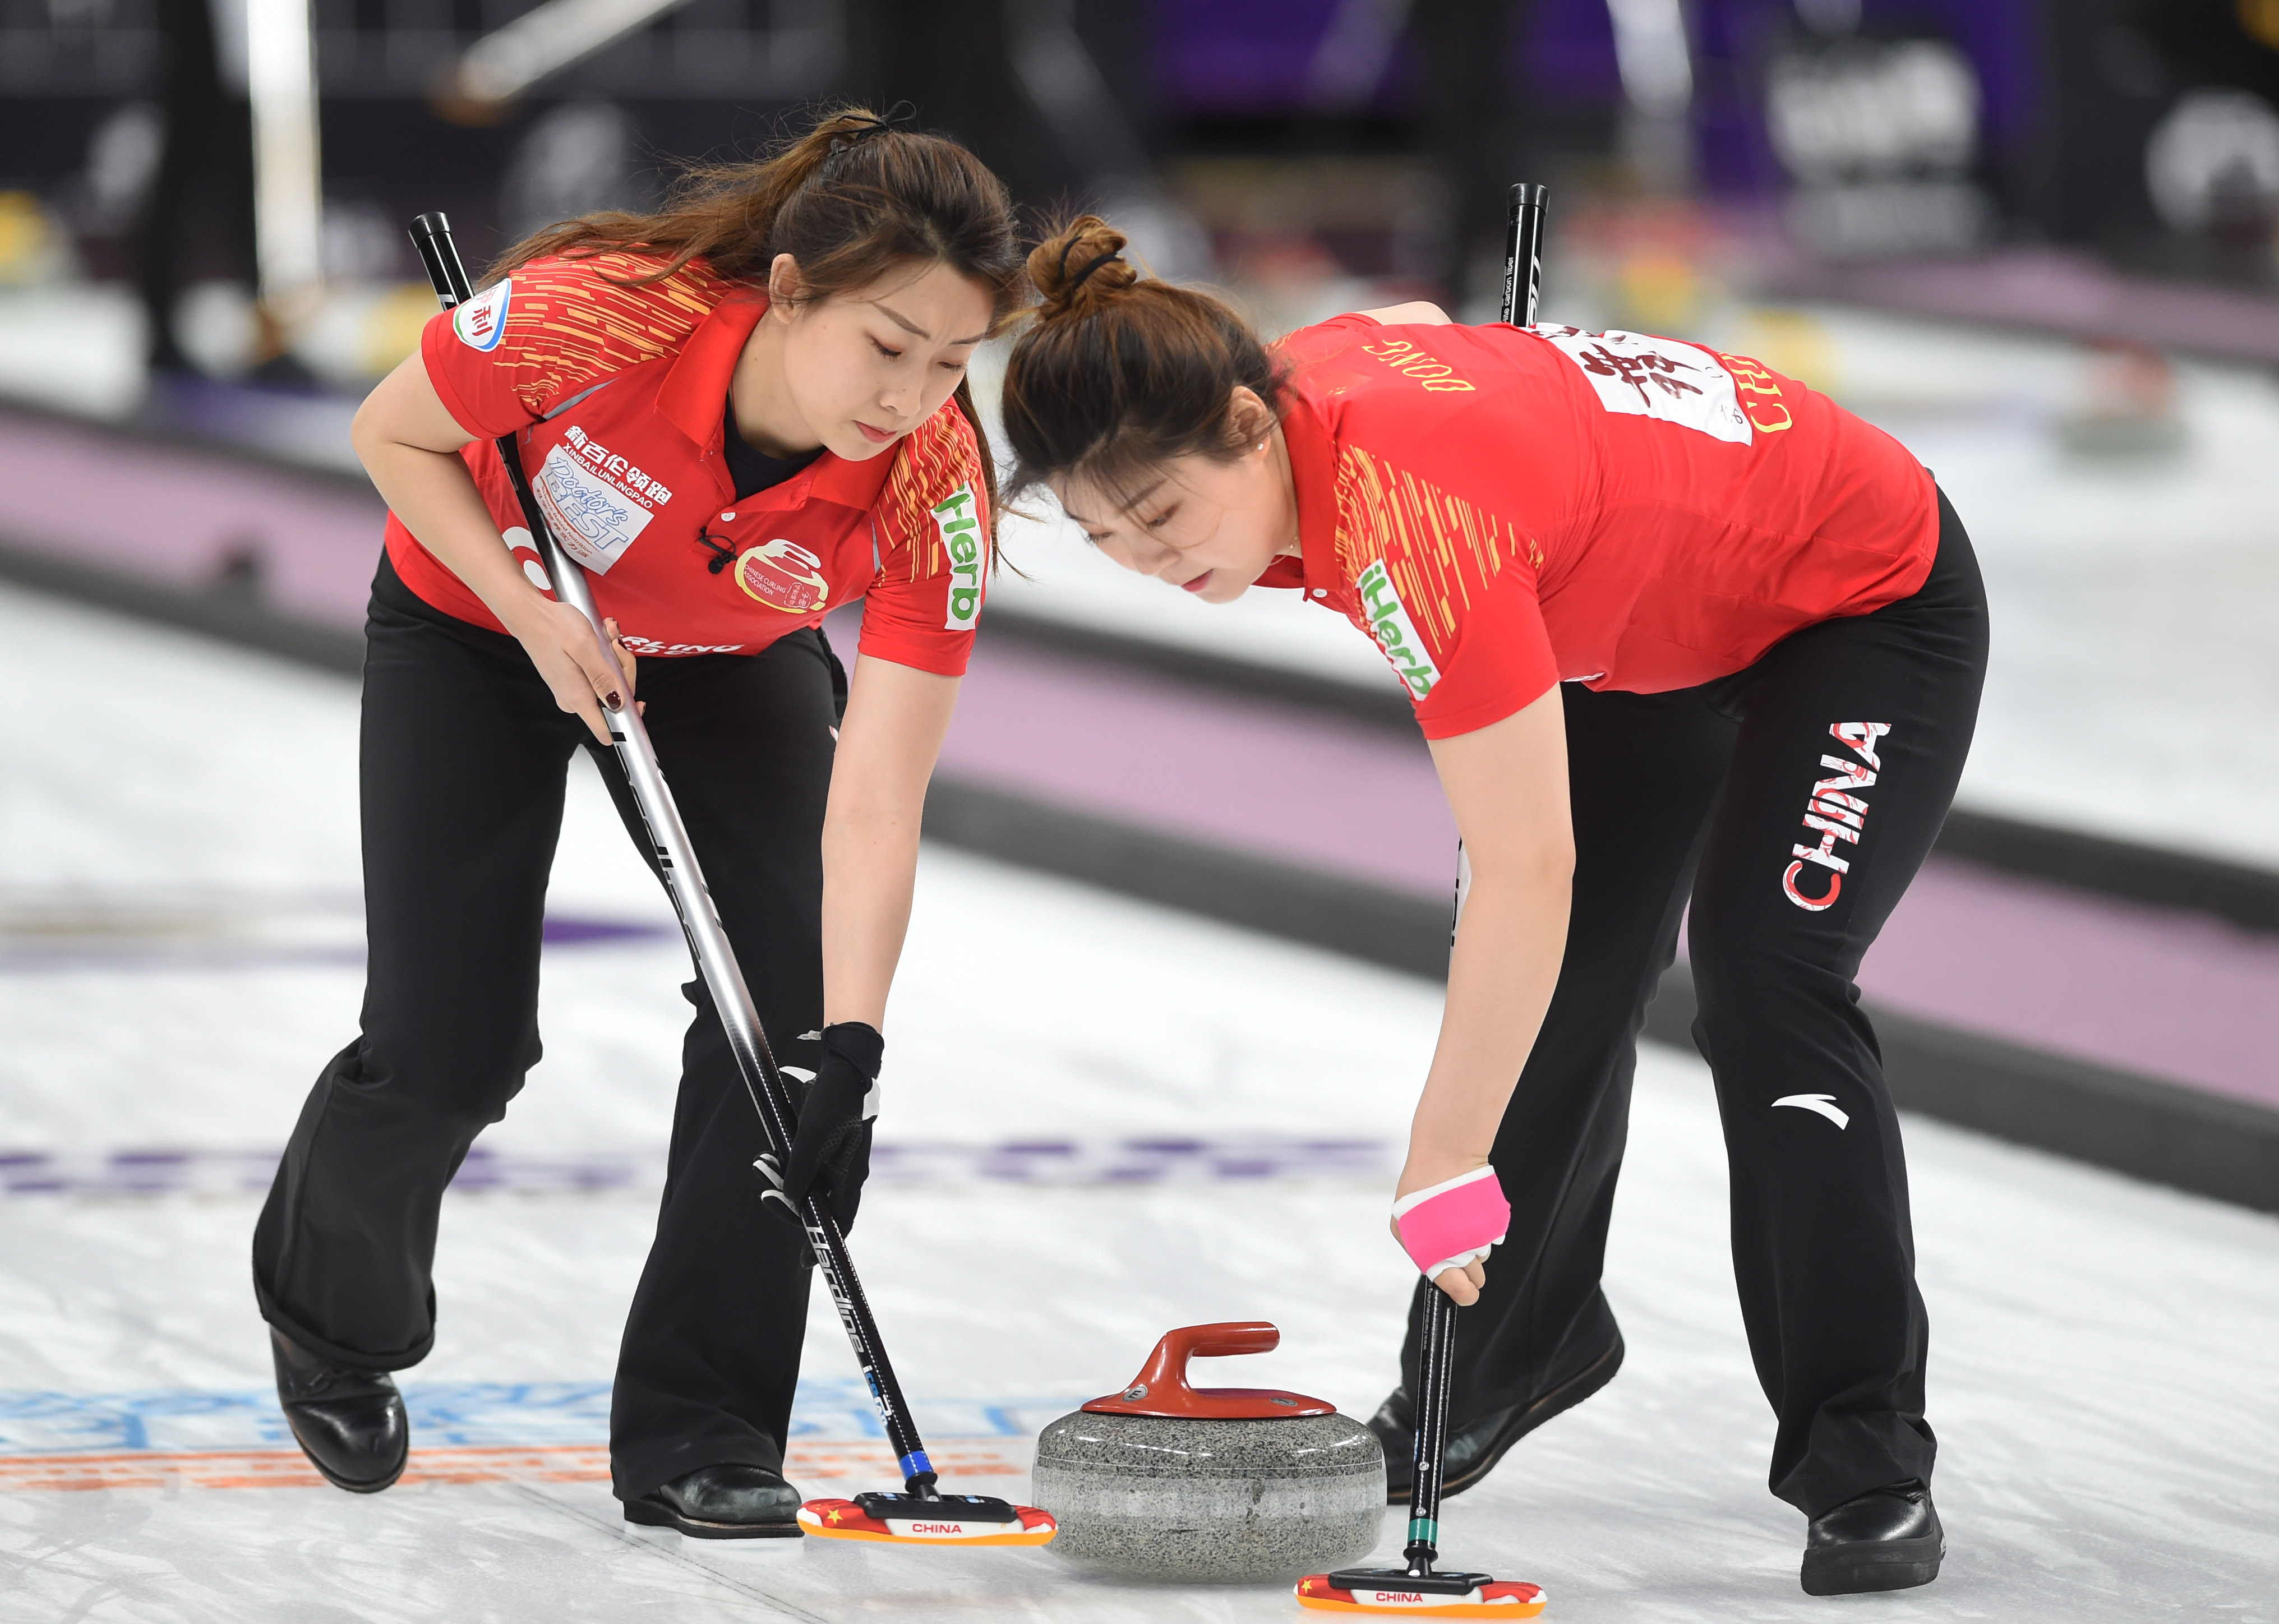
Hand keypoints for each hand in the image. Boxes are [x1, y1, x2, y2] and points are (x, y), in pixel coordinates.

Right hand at [500, 595, 632, 744]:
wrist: (530, 614)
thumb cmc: (553, 626)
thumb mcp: (584, 647)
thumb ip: (602, 677)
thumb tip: (617, 703)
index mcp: (578, 696)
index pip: (607, 730)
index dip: (628, 720)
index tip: (640, 703)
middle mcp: (574, 698)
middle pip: (616, 700)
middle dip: (623, 671)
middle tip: (616, 646)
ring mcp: (573, 690)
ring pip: (610, 684)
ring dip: (615, 658)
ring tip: (607, 637)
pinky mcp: (573, 680)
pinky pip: (599, 674)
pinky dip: (605, 656)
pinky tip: (602, 639)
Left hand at [757, 1022, 881, 1234]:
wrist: (842, 1068)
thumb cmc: (833, 1100)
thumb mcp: (813, 1136)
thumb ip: (802, 1169)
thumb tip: (791, 1198)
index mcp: (851, 1175)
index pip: (841, 1221)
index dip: (823, 1241)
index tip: (805, 1262)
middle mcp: (846, 1173)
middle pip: (818, 1204)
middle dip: (789, 1204)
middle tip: (765, 1194)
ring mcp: (837, 1161)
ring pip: (807, 1186)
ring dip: (781, 1181)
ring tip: (761, 1165)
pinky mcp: (825, 1149)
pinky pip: (803, 1168)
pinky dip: (785, 1166)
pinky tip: (769, 1156)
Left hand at [1392, 1156, 1505, 1306]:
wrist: (1444, 1158)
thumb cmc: (1420, 1191)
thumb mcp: (1405, 1227)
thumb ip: (1422, 1252)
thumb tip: (1439, 1269)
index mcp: (1435, 1255)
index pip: (1458, 1289)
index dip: (1464, 1294)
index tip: (1465, 1294)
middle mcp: (1462, 1250)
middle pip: (1476, 1277)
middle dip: (1469, 1269)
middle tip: (1458, 1247)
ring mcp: (1482, 1237)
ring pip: (1483, 1255)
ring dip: (1475, 1244)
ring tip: (1459, 1220)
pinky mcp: (1497, 1223)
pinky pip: (1492, 1236)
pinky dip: (1484, 1228)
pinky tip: (1470, 1211)